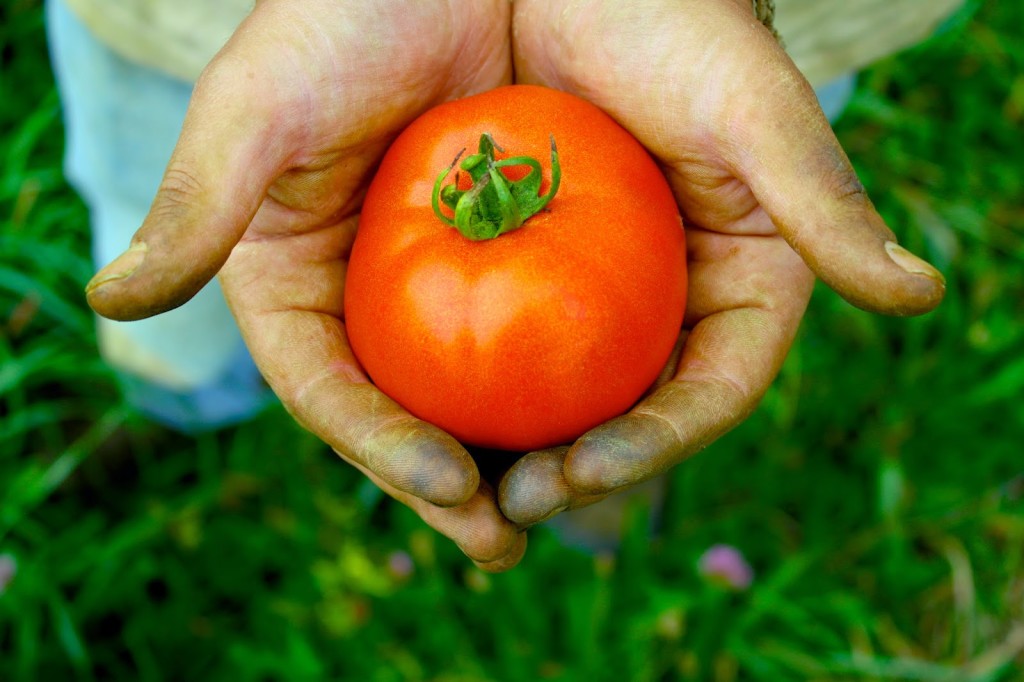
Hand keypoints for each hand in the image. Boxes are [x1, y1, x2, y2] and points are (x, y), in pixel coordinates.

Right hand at [84, 0, 525, 570]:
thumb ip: (199, 202)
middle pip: (403, 413)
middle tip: (506, 540)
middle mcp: (366, 299)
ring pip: (473, 393)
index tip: (446, 483)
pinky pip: (541, 334)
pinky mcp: (513, 256)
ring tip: (564, 504)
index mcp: (293, 282)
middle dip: (449, 488)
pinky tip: (608, 420)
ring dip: (516, 457)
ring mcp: (440, 286)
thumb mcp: (261, 107)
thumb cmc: (341, 16)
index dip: (377, 446)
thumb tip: (110, 299)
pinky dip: (566, 384)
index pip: (326, 388)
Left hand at [499, 0, 945, 525]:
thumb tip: (921, 294)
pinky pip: (489, 337)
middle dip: (573, 473)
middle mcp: (663, 301)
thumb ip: (821, 199)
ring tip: (457, 490)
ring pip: (556, 393)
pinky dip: (463, 382)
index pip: (707, 391)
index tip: (587, 470)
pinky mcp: (517, 263)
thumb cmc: (675, 20)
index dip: (656, 444)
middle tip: (510, 508)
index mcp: (736, 283)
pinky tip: (421, 410)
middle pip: (625, 412)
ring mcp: (588, 289)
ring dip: (510, 451)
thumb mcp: (750, 106)